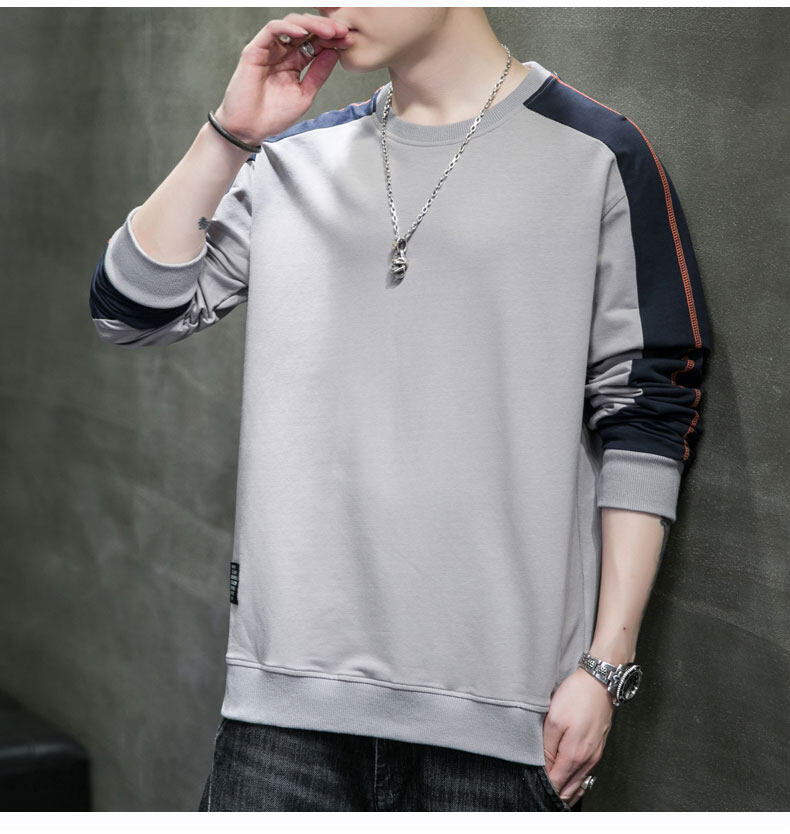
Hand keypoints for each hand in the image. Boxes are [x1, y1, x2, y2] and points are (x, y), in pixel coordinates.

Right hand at [214, 12, 353, 144]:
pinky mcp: (255, 49)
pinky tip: (303, 32)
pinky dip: (288, 27)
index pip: (316, 44)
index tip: (349, 40)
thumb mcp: (305, 94)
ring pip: (291, 24)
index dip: (332, 40)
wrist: (249, 129)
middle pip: (306, 31)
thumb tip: (334, 53)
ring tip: (328, 31)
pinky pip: (272, 30)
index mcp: (294, 64)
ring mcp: (269, 50)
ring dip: (312, 25)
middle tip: (343, 31)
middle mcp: (282, 53)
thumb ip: (318, 73)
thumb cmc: (273, 116)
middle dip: (326, 29)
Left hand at [542, 668, 614, 806]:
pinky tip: (568, 777)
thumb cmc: (577, 697)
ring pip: (580, 782)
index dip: (544, 788)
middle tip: (539, 793)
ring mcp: (595, 754)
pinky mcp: (598, 747)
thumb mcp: (554, 720)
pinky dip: (577, 780)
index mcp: (574, 755)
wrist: (600, 682)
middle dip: (555, 793)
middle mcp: (588, 759)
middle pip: (570, 789)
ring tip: (552, 790)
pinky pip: (586, 772)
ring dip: (566, 789)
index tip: (531, 789)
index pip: (557, 784)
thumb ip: (548, 747)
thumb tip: (544, 768)